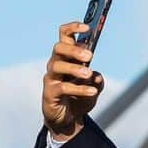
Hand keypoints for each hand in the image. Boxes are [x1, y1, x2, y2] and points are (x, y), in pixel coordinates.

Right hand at [42, 23, 104, 140]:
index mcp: (67, 57)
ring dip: (74, 68)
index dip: (73, 28)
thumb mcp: (94, 87)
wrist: (69, 120)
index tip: (87, 27)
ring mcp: (51, 78)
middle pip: (58, 48)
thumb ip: (97, 79)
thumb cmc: (80, 97)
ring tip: (88, 74)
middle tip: (90, 56)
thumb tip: (96, 76)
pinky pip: (63, 87)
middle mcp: (56, 64)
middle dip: (73, 49)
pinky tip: (92, 91)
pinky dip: (79, 88)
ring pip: (57, 65)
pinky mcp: (50, 93)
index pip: (64, 36)